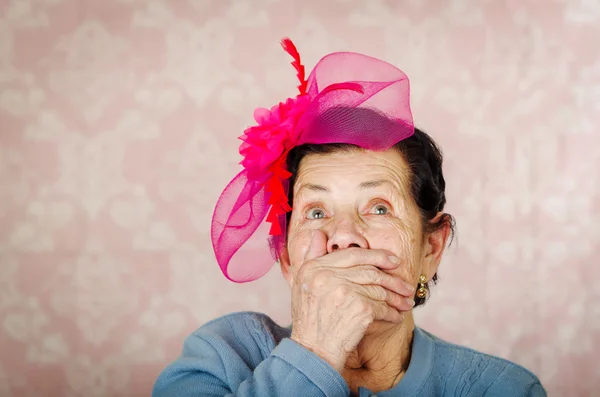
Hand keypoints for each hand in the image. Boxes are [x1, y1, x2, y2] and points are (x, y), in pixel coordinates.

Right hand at [289, 230, 414, 372]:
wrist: (312, 351)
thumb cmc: (309, 319)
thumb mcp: (302, 284)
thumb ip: (311, 256)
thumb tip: (319, 233)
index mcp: (314, 267)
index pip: (352, 254)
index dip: (376, 255)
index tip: (393, 260)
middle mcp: (327, 275)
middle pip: (369, 270)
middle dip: (392, 277)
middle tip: (406, 284)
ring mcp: (344, 291)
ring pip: (378, 289)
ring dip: (396, 297)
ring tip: (405, 303)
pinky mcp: (359, 308)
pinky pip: (383, 307)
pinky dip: (392, 313)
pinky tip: (397, 317)